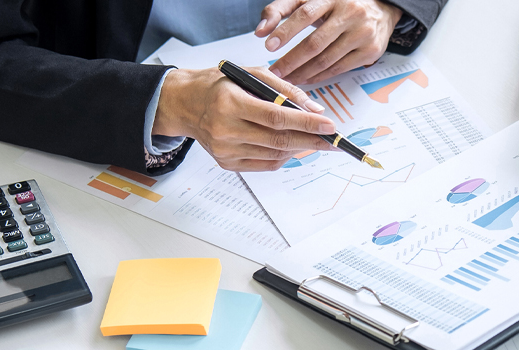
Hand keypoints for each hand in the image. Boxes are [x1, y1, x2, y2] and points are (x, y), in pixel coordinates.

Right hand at [152, 66, 335, 171]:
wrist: (185, 103)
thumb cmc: (220, 85)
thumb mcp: (251, 74)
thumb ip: (285, 90)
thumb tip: (315, 109)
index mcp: (229, 103)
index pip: (276, 117)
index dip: (306, 123)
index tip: (329, 125)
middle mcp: (224, 129)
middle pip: (278, 140)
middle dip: (311, 140)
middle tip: (333, 140)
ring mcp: (224, 150)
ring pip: (275, 155)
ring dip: (300, 148)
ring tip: (314, 140)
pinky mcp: (226, 163)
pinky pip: (265, 165)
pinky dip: (284, 156)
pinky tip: (292, 146)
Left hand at [255, 0, 402, 84]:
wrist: (381, 7)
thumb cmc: (339, 4)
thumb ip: (281, 9)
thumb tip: (261, 31)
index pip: (305, 14)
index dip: (286, 31)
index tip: (269, 46)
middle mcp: (350, 13)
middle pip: (315, 43)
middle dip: (291, 60)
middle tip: (275, 71)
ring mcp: (362, 33)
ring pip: (326, 59)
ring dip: (303, 72)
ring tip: (287, 78)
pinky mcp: (370, 51)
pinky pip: (339, 68)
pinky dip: (320, 76)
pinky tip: (306, 78)